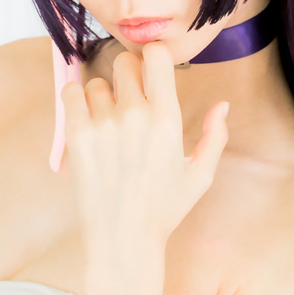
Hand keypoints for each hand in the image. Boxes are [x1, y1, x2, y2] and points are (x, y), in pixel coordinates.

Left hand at [60, 42, 228, 252]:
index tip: (149, 72)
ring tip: (108, 125)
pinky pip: (70, 94)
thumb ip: (216, 136)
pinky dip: (76, 100)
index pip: (155, 55)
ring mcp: (104, 124)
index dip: (151, 57)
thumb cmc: (163, 210)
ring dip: (102, 97)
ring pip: (97, 82)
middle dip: (127, 76)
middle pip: (124, 61)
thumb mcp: (199, 176)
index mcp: (168, 118)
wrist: (123, 239)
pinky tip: (86, 118)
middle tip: (127, 100)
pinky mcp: (77, 136)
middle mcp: (136, 115)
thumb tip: (222, 105)